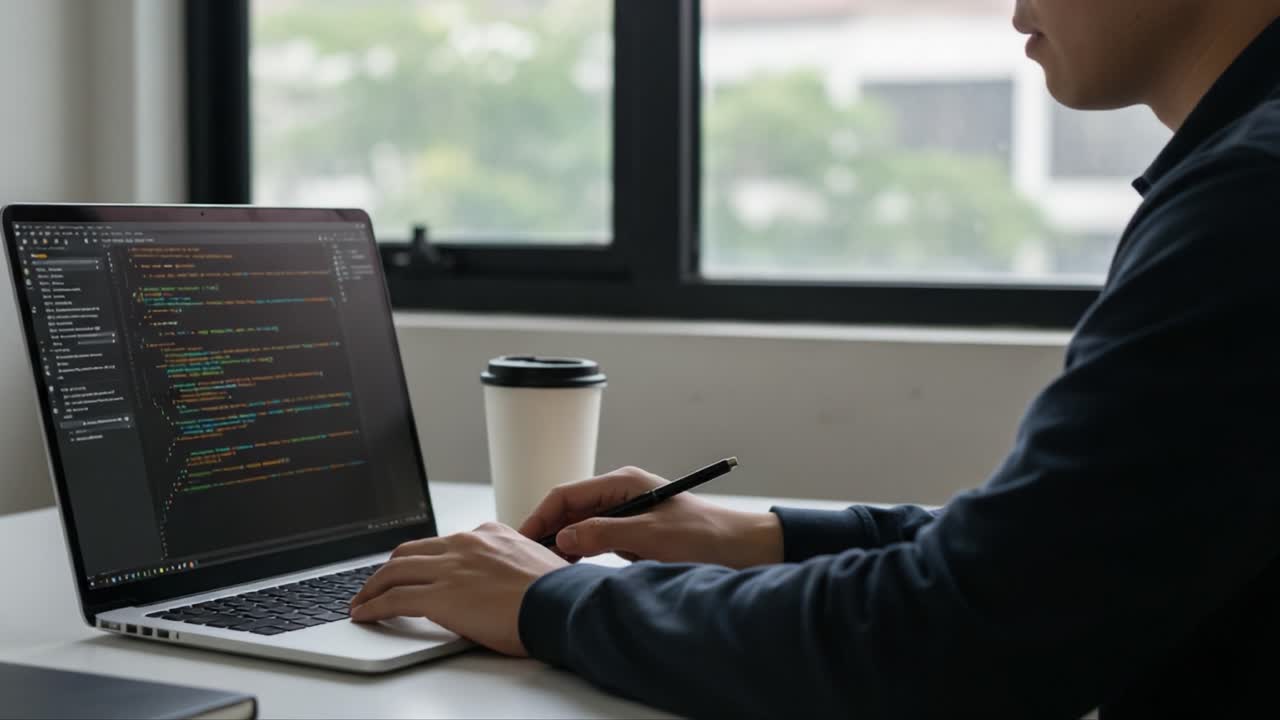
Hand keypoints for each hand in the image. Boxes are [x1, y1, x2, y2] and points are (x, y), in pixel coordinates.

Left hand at [349, 522, 567, 655]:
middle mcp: (465, 544)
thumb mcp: (533, 563)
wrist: (562, 604)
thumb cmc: (557, 593)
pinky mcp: (440, 596)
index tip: (415, 569)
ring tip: (361, 601)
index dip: (423, 558)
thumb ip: (509, 564)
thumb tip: (504, 582)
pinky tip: (364, 615)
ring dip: (372, 587)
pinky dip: (373, 607)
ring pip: (394, 571)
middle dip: (389, 568)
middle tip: (377, 583)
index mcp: (489, 534)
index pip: (444, 542)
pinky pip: (393, 600)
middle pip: (410, 550)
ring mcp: (450, 568)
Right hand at [518, 466, 783, 568]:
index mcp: (622, 483)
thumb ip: (603, 534)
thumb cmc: (705, 536)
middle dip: (546, 531)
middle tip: (524, 560)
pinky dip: (582, 554)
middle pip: (569, 509)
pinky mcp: (636, 534)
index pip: (566, 494)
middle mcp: (622, 494)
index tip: (520, 539)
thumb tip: (561, 540)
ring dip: (563, 545)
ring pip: (581, 527)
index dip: (540, 516)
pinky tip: (571, 571)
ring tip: (543, 569)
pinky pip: (598, 540)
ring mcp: (628, 514)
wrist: (745, 548)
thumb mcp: (650, 536)